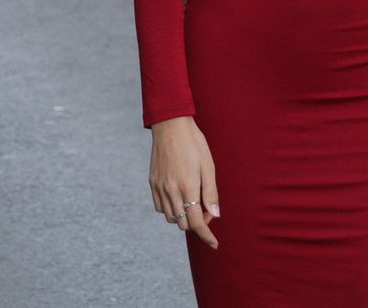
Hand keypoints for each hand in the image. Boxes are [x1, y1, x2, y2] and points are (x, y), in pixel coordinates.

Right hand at [149, 117, 220, 248]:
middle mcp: (171, 190)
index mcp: (188, 187)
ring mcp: (159, 187)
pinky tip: (178, 197)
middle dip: (196, 223)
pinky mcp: (152, 182)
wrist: (170, 125)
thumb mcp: (208, 166)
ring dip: (182, 217)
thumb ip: (211, 193)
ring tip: (192, 201)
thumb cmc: (194, 144)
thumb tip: (215, 215)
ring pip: (170, 217)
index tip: (214, 243)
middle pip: (182, 223)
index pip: (196, 222)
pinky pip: (160, 207)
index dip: (206, 236)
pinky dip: (170, 209)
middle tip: (205, 208)